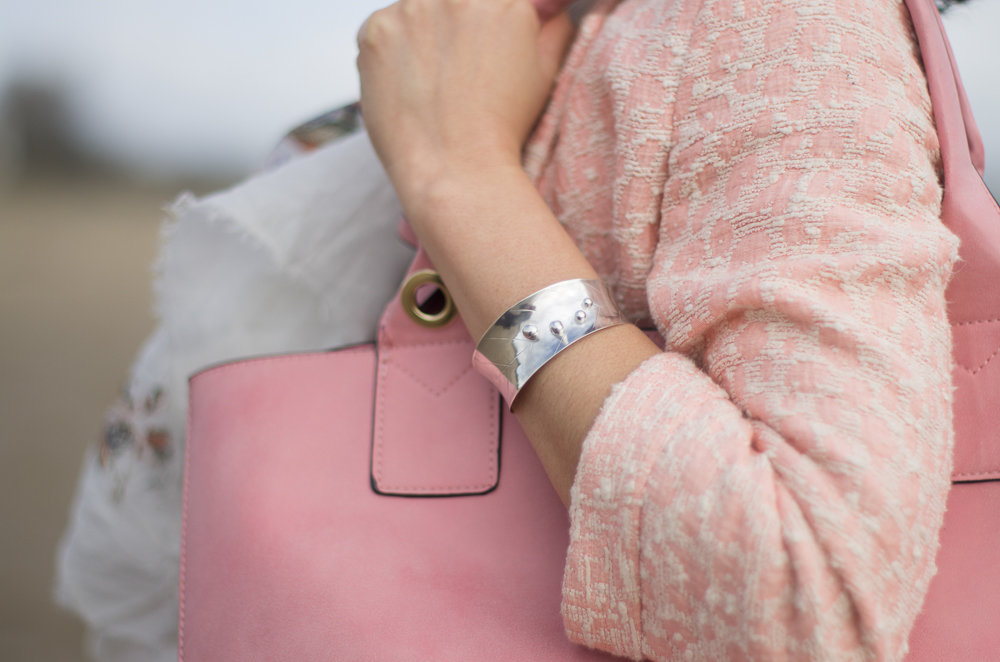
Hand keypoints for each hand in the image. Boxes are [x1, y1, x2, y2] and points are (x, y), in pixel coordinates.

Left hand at [356, 0, 573, 209]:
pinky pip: (383, 29)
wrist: (455, 169)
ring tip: (434, 81)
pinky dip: (392, 52)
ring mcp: (411, 9)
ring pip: (416, 10)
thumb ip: (553, 27)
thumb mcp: (546, 72)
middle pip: (452, 2)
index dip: (483, 31)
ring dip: (423, 35)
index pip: (490, 2)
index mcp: (504, 0)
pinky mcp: (375, 31)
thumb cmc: (501, 129)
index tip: (480, 50)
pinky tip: (410, 86)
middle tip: (456, 69)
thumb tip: (549, 9)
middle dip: (454, 28)